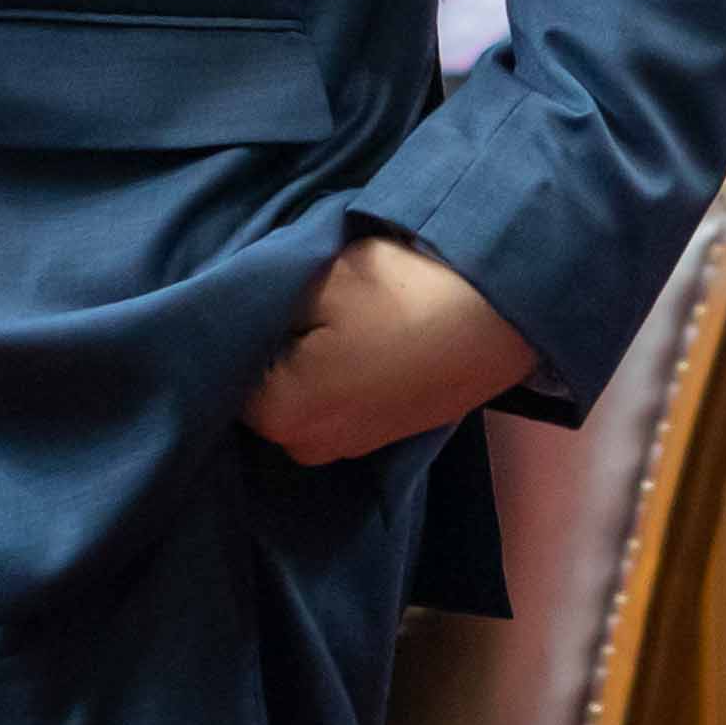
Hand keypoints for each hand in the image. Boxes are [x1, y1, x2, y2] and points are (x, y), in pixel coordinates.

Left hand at [244, 237, 531, 465]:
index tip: (244, 289)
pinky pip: (331, 402)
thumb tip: (220, 305)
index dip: (227, 326)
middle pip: (256, 389)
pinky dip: (333, 373)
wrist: (506, 316)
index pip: (220, 369)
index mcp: (279, 415)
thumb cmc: (404, 293)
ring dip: (300, 360)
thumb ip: (256, 296)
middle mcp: (306, 448)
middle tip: (286, 294)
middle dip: (264, 348)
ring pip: (296, 395)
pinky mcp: (380, 435)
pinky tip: (352, 336)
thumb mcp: (317, 276)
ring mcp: (347, 448)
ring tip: (325, 312)